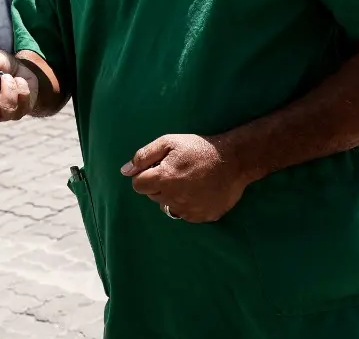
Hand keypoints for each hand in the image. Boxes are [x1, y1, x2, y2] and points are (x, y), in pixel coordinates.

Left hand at [122, 134, 251, 222]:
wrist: (233, 160)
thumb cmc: (198, 149)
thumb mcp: (168, 142)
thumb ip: (144, 156)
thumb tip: (125, 171)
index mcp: (163, 179)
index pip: (138, 185)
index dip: (145, 176)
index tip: (157, 168)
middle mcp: (174, 198)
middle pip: (153, 196)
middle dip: (158, 185)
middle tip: (175, 172)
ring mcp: (189, 210)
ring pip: (168, 206)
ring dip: (172, 196)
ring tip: (188, 181)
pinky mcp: (203, 217)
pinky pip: (186, 214)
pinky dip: (188, 204)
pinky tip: (198, 191)